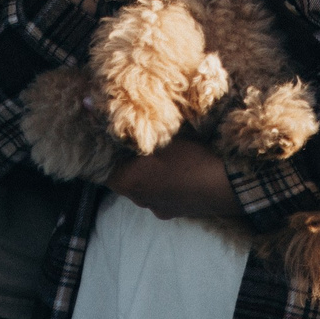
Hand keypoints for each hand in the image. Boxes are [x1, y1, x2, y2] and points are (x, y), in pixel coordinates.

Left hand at [108, 137, 242, 220]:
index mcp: (127, 181)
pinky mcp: (174, 213)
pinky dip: (165, 184)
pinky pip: (161, 196)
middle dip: (131, 163)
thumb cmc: (190, 158)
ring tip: (164, 157)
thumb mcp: (161, 137)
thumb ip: (132, 127)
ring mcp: (157, 209)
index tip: (122, 137)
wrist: (226, 186)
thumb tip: (93, 105)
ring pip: (144, 188)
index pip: (105, 165)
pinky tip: (178, 172)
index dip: (112, 151)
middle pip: (125, 178)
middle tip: (144, 144)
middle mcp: (138, 200)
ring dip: (149, 175)